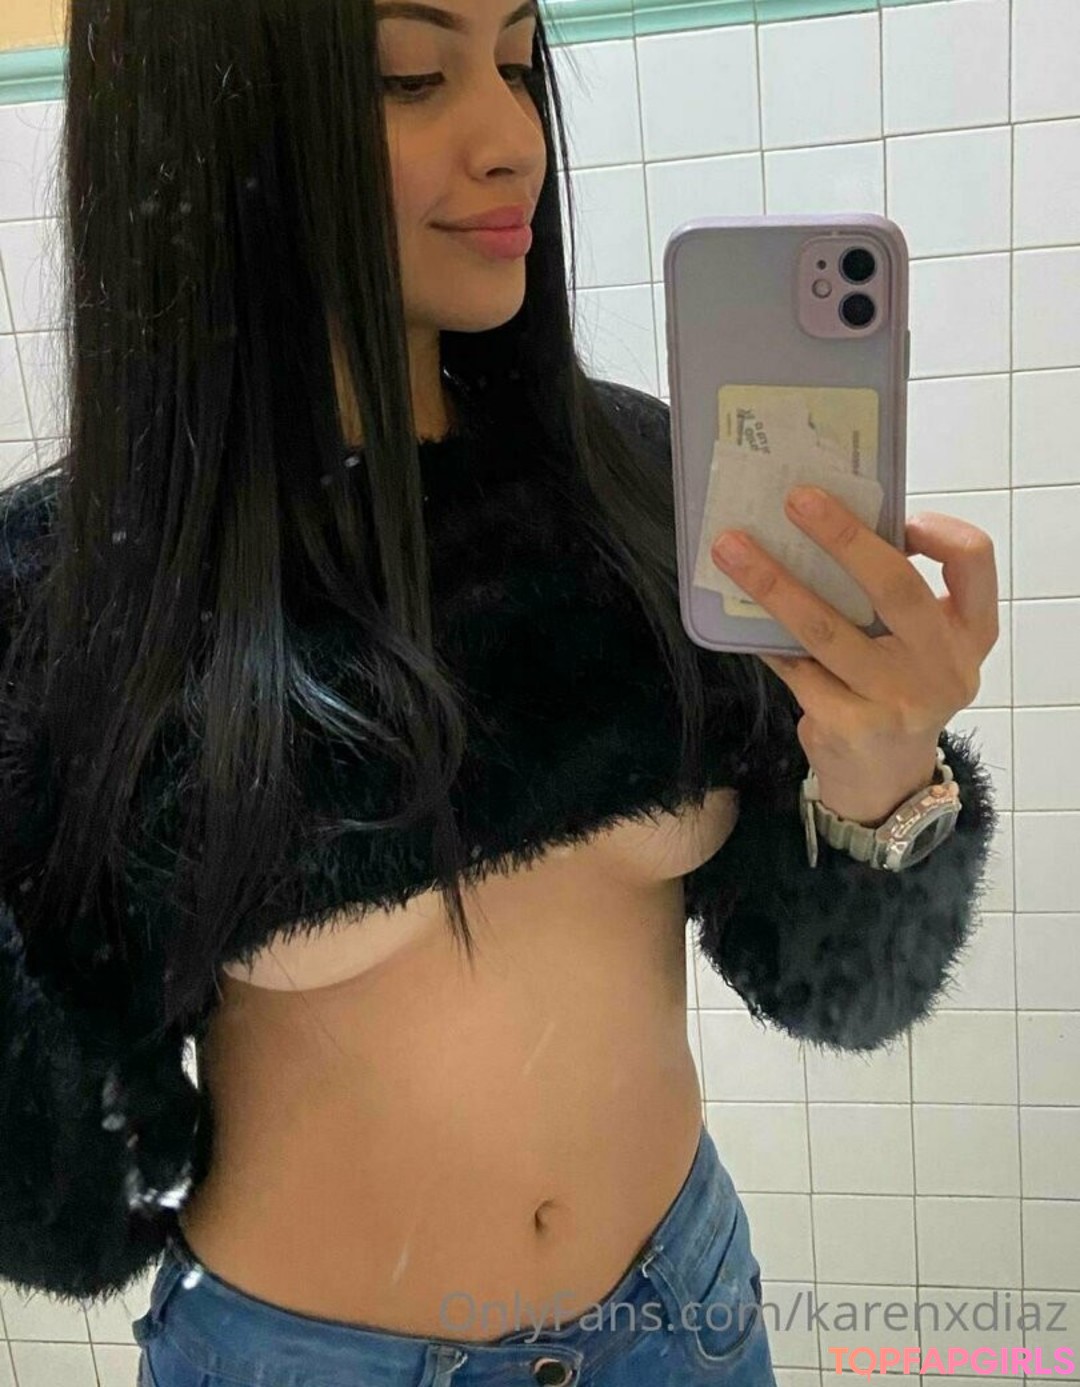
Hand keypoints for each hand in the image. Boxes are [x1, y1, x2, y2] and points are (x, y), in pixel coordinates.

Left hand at [710, 484, 998, 810]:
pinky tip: (738, 610)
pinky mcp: (850, 725)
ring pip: (827, 628)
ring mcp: (896, 700)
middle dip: (844, 537)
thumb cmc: (896, 688)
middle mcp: (942, 665)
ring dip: (774, 584)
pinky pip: (796, 666)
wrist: (886, 780)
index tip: (901, 517)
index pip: (975, 561)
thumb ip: (895, 596)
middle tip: (797, 499)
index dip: (941, 530)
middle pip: (896, 587)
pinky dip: (765, 636)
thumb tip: (824, 524)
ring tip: (733, 549)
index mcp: (968, 631)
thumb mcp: (919, 645)